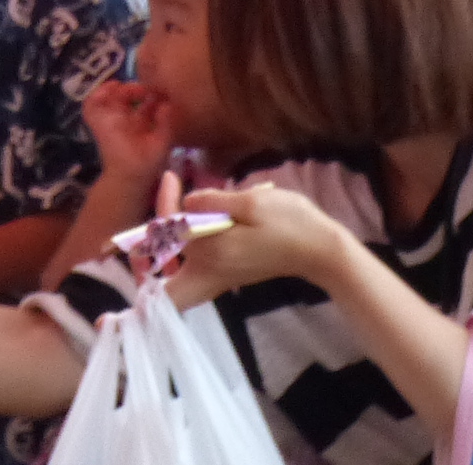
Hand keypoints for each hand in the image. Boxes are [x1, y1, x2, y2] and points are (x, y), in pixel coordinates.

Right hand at [82, 80, 178, 182]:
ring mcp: (109, 120)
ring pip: (107, 97)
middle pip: (124, 96)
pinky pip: (90, 106)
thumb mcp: (163, 140)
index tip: (156, 91)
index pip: (142, 103)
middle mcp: (124, 120)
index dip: (149, 93)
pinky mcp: (97, 123)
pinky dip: (96, 95)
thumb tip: (166, 103)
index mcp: (140, 124)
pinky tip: (109, 90)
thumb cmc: (148, 163)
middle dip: (132, 88)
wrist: (130, 176)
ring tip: (122, 87)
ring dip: (113, 88)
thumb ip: (166, 121)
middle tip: (142, 89)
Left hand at [172, 183, 350, 305]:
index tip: (172, 178)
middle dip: (153, 246)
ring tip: (174, 216)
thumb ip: (215, 202)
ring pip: (174, 277)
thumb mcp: (253, 202)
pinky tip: (195, 225)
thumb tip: (187, 201)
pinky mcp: (225, 276)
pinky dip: (184, 253)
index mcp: (212, 252)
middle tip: (159, 216)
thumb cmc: (291, 224)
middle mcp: (208, 271)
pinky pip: (191, 273)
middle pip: (164, 270)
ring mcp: (216, 278)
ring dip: (167, 248)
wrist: (318, 251)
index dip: (164, 202)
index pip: (169, 229)